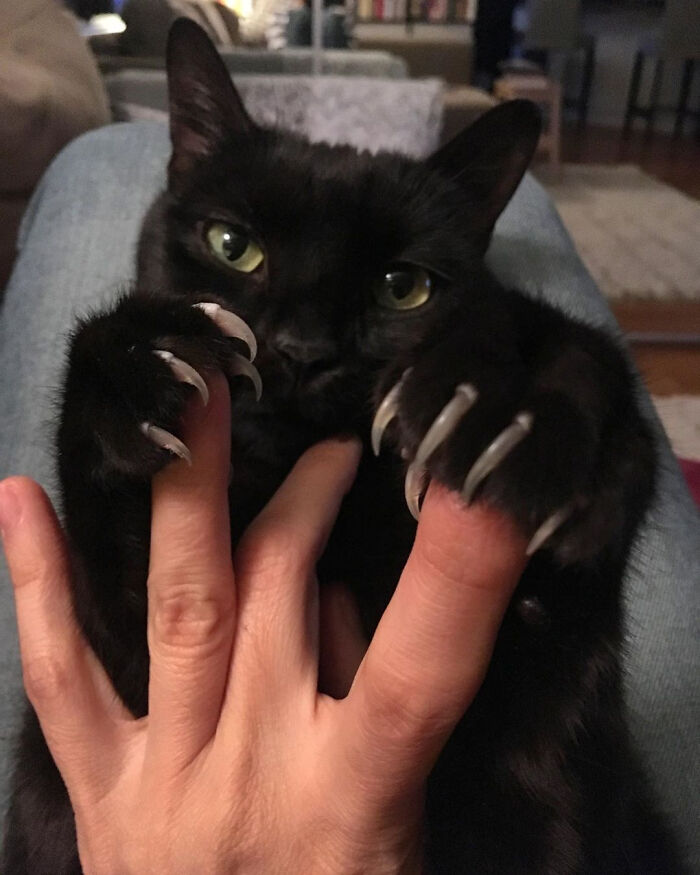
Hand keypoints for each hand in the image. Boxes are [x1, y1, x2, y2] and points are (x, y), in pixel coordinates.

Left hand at [0, 375, 526, 873]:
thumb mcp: (393, 828)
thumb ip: (366, 701)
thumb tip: (333, 586)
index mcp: (354, 796)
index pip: (416, 669)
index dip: (455, 575)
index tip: (480, 487)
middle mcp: (254, 771)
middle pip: (282, 594)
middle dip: (306, 496)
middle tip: (326, 444)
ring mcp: (164, 776)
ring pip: (182, 606)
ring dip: (192, 490)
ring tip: (194, 398)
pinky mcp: (99, 791)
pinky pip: (61, 677)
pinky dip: (40, 585)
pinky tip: (20, 501)